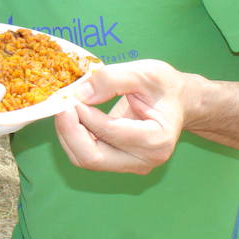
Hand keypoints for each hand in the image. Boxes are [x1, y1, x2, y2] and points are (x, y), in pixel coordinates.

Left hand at [53, 59, 189, 174]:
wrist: (178, 102)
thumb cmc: (165, 87)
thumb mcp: (145, 72)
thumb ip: (112, 79)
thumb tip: (79, 93)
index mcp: (157, 139)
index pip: (110, 132)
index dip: (84, 114)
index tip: (72, 94)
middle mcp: (145, 160)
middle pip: (93, 157)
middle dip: (69, 130)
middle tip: (61, 104)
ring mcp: (132, 166)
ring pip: (85, 159)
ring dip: (68, 134)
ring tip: (67, 107)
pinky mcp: (119, 164)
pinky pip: (87, 156)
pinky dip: (74, 138)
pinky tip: (74, 117)